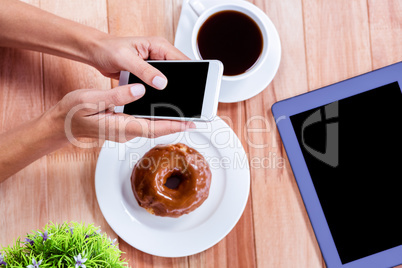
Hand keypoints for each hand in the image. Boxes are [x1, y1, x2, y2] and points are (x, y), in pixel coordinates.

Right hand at [46, 83, 195, 142]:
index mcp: (120, 126)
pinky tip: (166, 112)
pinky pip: (146, 124)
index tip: (191, 123)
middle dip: (178, 125)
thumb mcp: (91, 99)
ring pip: (153, 128)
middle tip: (197, 119)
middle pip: (157, 129)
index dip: (174, 125)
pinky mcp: (124, 127)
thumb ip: (116, 95)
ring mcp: (126, 131)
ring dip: (171, 122)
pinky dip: (159, 120)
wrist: (61, 126)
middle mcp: (126, 132)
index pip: (153, 127)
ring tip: (188, 115)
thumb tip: (139, 91)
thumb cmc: (72, 114)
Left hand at [90, 36, 189, 88]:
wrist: (95, 53)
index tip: (187, 87)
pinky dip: (157, 91)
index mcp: (158, 46)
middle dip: (178, 83)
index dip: (187, 73)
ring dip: (167, 88)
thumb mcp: (126, 59)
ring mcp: (154, 65)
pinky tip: (153, 96)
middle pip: (178, 71)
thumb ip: (145, 70)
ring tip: (163, 96)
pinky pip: (158, 84)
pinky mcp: (148, 74)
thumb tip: (161, 82)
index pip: (182, 60)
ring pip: (169, 79)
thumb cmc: (108, 49)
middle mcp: (159, 54)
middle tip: (175, 96)